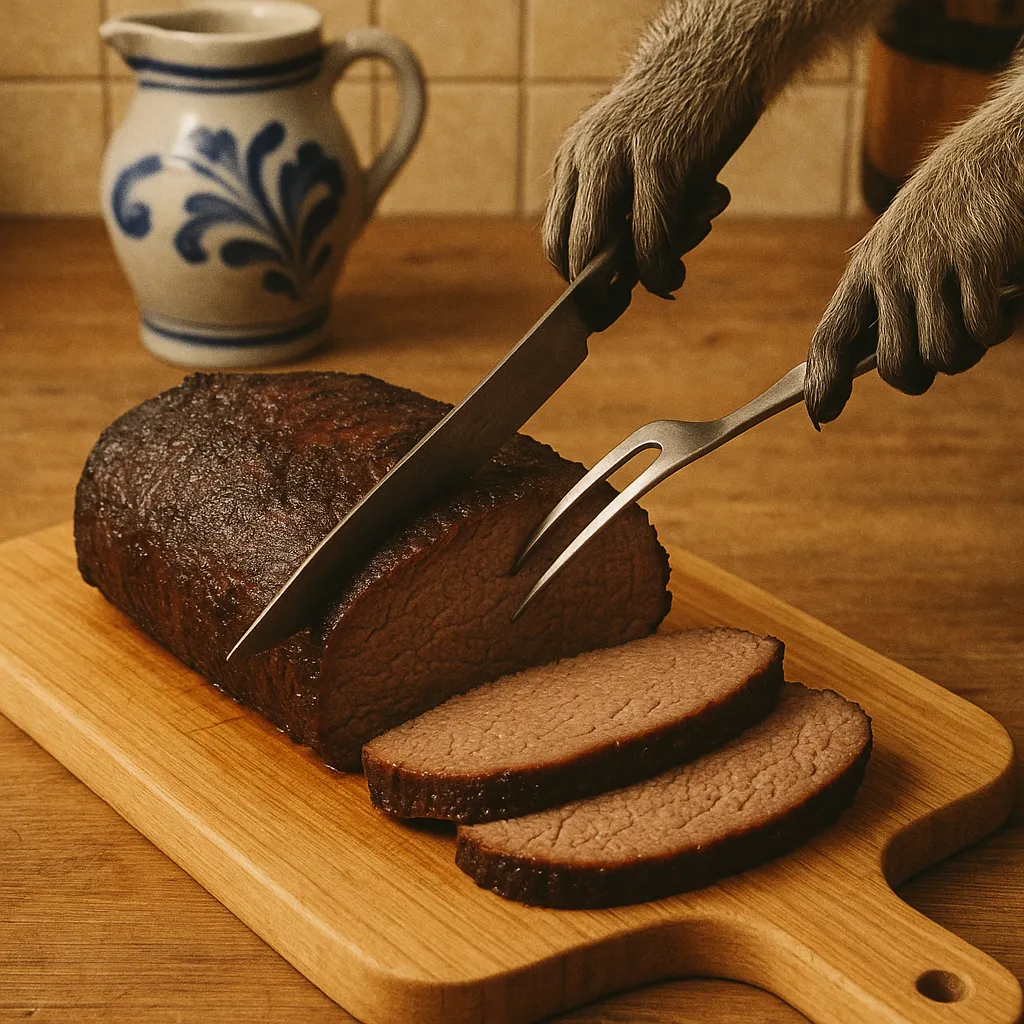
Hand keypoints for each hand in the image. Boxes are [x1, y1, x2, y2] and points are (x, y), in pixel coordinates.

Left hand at [542, 51, 749, 297]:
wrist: (718, 53)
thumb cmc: (680, 122)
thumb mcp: (634, 162)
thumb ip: (623, 211)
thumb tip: (624, 281)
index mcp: (574, 160)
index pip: (554, 238)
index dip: (574, 280)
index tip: (602, 299)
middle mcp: (586, 157)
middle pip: (570, 250)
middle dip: (593, 295)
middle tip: (619, 307)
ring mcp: (620, 157)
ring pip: (600, 250)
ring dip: (630, 283)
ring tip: (666, 278)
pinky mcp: (663, 160)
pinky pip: (650, 239)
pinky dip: (660, 269)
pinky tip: (674, 274)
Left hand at [805, 100, 1022, 424]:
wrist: (998, 148)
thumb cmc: (949, 213)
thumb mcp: (903, 250)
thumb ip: (887, 301)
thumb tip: (883, 365)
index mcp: (866, 270)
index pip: (831, 337)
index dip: (825, 382)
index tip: (821, 414)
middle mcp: (890, 270)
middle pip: (895, 366)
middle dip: (919, 376)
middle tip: (939, 357)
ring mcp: (932, 265)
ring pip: (942, 356)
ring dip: (966, 352)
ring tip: (977, 321)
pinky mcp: (977, 259)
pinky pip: (983, 330)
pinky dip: (997, 326)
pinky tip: (1002, 297)